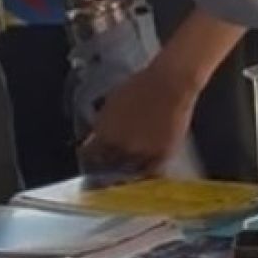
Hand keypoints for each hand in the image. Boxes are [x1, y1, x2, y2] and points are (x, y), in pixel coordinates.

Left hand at [81, 61, 201, 177]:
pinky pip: (150, 171)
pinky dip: (145, 170)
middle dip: (106, 163)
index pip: (89, 156)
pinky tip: (143, 166)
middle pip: (108, 166)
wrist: (169, 85)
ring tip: (127, 164)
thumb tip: (96, 134)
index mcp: (105, 134)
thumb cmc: (141, 86)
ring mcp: (142, 154)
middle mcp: (121, 148)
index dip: (88, 155)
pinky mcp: (161, 156)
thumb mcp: (112, 102)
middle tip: (108, 162)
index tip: (89, 155)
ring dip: (126, 169)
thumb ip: (103, 123)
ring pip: (129, 172)